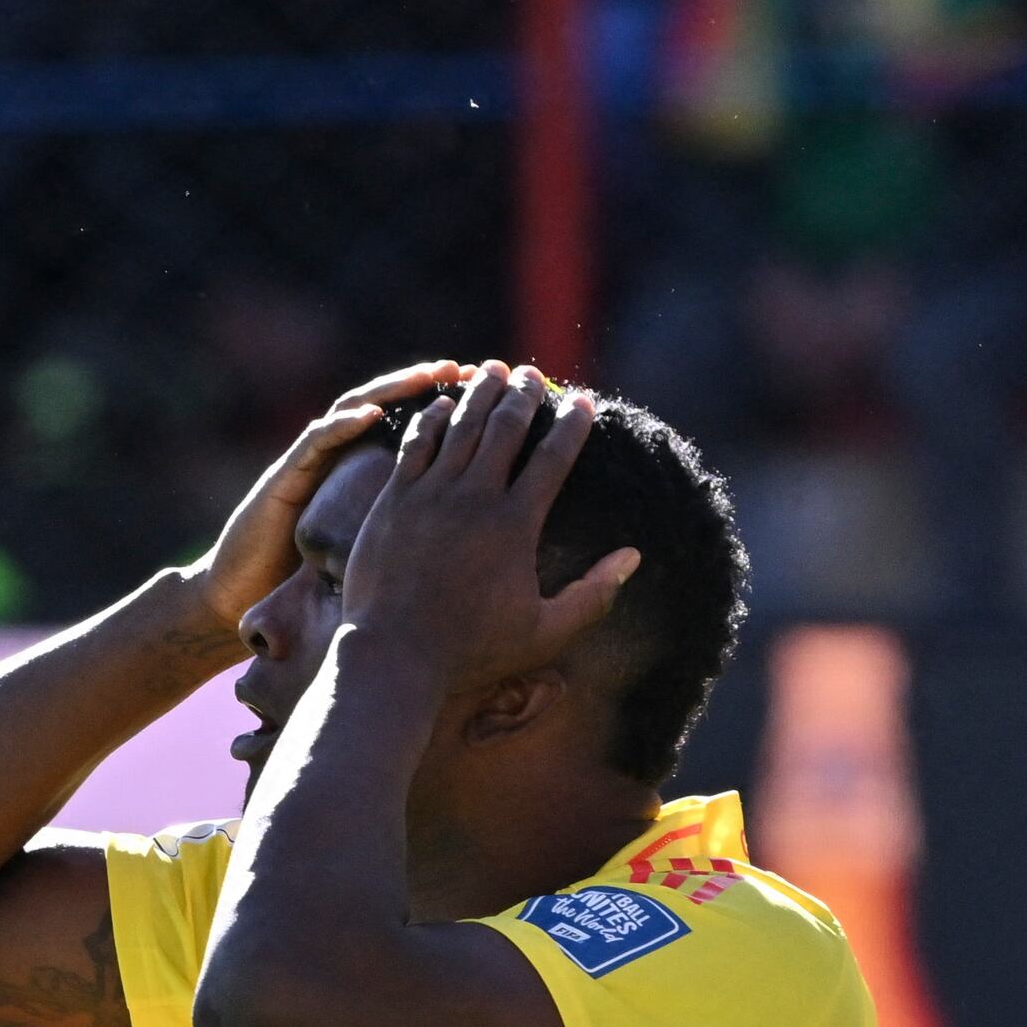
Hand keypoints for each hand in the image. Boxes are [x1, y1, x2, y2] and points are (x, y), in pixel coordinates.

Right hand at [174, 357, 464, 638]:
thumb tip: (469, 555)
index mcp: (361, 480)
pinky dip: (343, 425)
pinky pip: (316, 443)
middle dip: (430, 386)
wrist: (238, 600)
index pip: (412, 431)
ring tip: (430, 375)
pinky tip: (372, 415)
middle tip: (473, 371)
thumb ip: (404, 542)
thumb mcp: (369, 561)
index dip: (452, 413)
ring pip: (354, 410)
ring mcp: (308, 466)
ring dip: (392, 389)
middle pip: (389, 408)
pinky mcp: (283, 479)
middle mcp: (337, 463)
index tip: (495, 402)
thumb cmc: (304, 589)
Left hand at [339, 362, 631, 684]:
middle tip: (532, 374)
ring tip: (491, 370)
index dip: (572, 424)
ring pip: (461, 426)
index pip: (554, 457)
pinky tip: (443, 405)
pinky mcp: (394, 500)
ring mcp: (431, 495)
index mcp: (516, 524)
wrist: (393, 656)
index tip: (584, 403)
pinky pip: (416, 444)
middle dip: (524, 394)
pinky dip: (432, 418)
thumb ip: (594, 593)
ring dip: (479, 392)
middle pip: (506, 427)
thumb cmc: (472, 651)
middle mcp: (475, 498)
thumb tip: (633, 556)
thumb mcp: (545, 631)